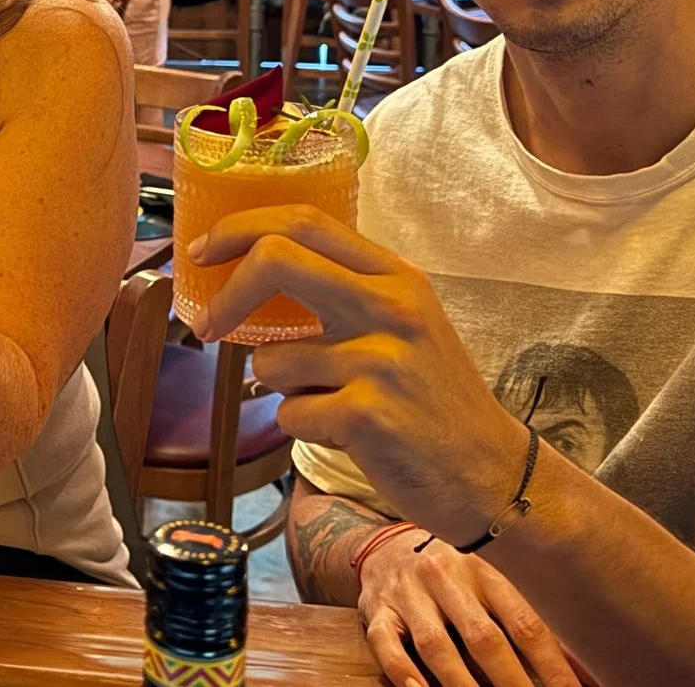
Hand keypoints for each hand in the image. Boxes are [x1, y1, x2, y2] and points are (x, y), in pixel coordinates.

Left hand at [189, 205, 528, 546]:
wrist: (491, 475)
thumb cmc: (432, 401)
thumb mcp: (401, 326)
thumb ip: (341, 294)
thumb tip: (248, 279)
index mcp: (395, 276)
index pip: (305, 220)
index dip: (240, 228)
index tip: (203, 251)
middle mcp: (391, 305)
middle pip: (276, 259)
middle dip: (226, 293)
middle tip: (206, 325)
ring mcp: (380, 358)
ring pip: (271, 360)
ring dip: (288, 391)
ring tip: (340, 407)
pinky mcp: (367, 412)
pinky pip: (290, 414)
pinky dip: (308, 429)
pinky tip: (354, 438)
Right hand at [357, 533, 576, 686]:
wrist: (385, 548)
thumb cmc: (452, 577)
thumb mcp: (488, 587)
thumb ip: (524, 625)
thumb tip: (579, 672)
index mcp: (483, 570)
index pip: (523, 623)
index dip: (550, 665)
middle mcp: (445, 577)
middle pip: (483, 637)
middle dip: (512, 681)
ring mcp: (408, 594)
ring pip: (436, 645)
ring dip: (462, 685)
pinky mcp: (376, 610)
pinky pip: (385, 643)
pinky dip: (402, 672)